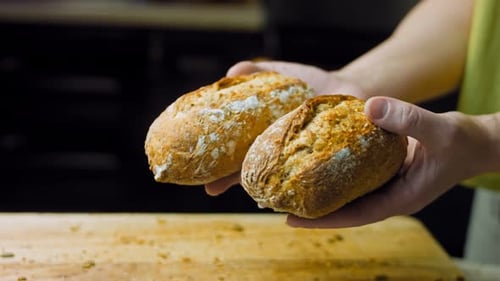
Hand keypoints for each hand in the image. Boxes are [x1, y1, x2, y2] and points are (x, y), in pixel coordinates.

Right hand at [205, 60, 365, 195]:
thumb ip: (257, 72)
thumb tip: (232, 72)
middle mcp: (273, 150)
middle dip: (227, 179)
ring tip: (251, 194)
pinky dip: (296, 187)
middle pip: (245, 168)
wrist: (349, 91)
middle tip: (210, 187)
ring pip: (272, 179)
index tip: (195, 164)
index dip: (212, 159)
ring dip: (261, 188)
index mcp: (259, 132)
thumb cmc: (310, 84)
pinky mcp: (318, 166)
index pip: (230, 149)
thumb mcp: (283, 73)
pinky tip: (287, 196)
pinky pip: (305, 179)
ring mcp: (294, 160)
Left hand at [287, 96, 490, 227]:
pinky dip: (336, 173)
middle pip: (346, 208)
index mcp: (400, 198)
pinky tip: (318, 164)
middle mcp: (389, 195)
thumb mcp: (439, 129)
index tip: (292, 220)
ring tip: (290, 186)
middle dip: (314, 209)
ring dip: (322, 192)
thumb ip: (408, 118)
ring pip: (349, 193)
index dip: (323, 219)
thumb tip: (369, 106)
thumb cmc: (463, 142)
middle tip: (279, 203)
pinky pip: (356, 176)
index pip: (355, 215)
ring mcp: (387, 184)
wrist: (476, 141)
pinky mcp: (386, 171)